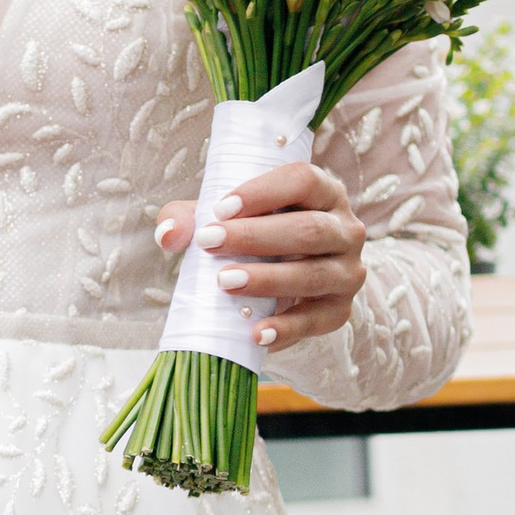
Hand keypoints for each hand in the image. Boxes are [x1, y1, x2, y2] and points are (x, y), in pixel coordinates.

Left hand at [155, 160, 365, 349]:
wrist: (282, 284)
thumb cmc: (253, 239)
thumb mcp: (225, 220)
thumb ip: (192, 218)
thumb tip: (167, 233)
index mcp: (324, 193)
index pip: (303, 181)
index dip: (263, 192)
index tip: (220, 208)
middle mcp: (345, 229)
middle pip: (308, 229)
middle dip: (255, 237)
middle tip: (209, 242)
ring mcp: (347, 271)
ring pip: (313, 274)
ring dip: (268, 280)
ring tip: (224, 282)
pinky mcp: (339, 310)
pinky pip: (316, 320)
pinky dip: (286, 328)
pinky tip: (256, 333)